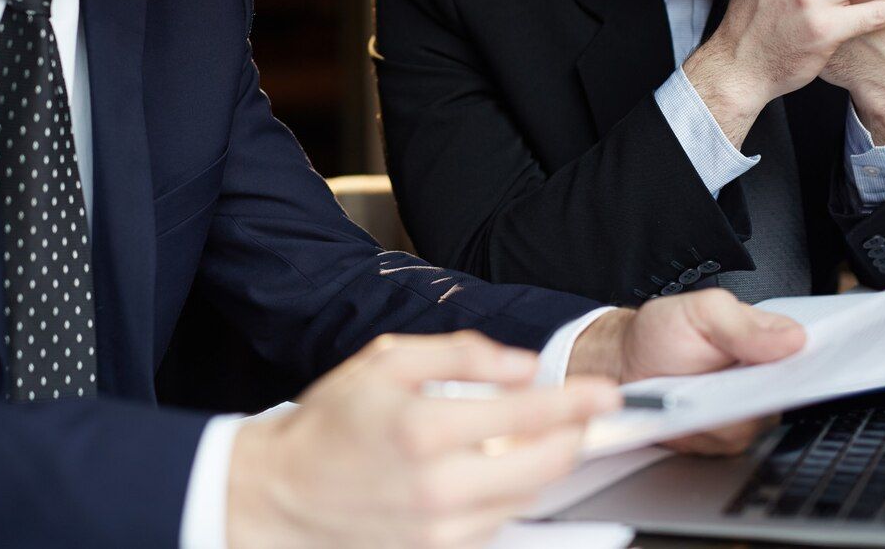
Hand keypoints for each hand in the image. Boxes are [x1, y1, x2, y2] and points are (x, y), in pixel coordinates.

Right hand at [227, 330, 620, 548]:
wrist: (278, 495)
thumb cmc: (328, 426)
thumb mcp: (384, 363)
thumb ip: (460, 354)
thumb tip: (522, 365)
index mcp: (424, 428)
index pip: (529, 413)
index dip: (578, 401)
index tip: (607, 392)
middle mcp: (438, 486)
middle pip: (546, 467)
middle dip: (575, 437)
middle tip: (584, 417)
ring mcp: (440, 530)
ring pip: (528, 498)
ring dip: (543, 467)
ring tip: (529, 439)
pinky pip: (499, 524)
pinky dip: (509, 495)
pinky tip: (491, 471)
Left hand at [567, 290, 805, 454]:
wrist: (626, 364)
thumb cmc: (663, 333)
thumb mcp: (700, 311)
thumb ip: (743, 324)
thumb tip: (794, 340)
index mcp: (766, 341)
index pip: (806, 355)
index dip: (806, 363)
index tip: (789, 364)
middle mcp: (762, 379)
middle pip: (785, 395)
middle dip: (761, 389)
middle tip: (731, 378)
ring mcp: (746, 411)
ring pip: (756, 422)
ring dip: (726, 409)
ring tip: (696, 391)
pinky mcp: (724, 439)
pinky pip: (728, 442)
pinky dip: (706, 428)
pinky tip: (689, 412)